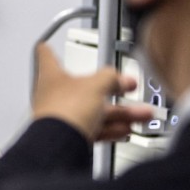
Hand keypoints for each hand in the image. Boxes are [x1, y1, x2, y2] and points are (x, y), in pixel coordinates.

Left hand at [32, 43, 154, 142]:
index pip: (47, 57)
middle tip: (127, 86)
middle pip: (85, 88)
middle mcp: (53, 96)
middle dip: (111, 89)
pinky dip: (111, 128)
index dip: (49, 49)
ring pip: (95, 111)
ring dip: (120, 112)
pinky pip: (94, 128)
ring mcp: (62, 117)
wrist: (60, 145)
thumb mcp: (95, 85)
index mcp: (51, 76)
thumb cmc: (65, 111)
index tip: (46, 44)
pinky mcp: (70, 136)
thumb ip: (110, 77)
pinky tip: (127, 128)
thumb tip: (119, 78)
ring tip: (142, 112)